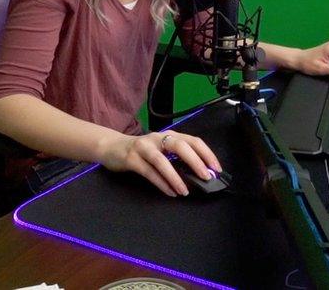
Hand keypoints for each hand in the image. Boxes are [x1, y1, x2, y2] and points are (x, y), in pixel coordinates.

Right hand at [99, 130, 221, 196]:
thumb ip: (177, 158)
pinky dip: (161, 183)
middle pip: (180, 146)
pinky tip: (170, 192)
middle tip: (205, 177)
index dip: (207, 154)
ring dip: (175, 177)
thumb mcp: (161, 150)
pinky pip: (148, 172)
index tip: (216, 169)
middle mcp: (157, 138)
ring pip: (162, 161)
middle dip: (195, 162)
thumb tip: (199, 174)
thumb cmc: (142, 152)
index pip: (193, 141)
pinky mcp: (131, 159)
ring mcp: (143, 147)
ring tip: (185, 191)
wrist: (112, 148)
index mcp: (169, 135)